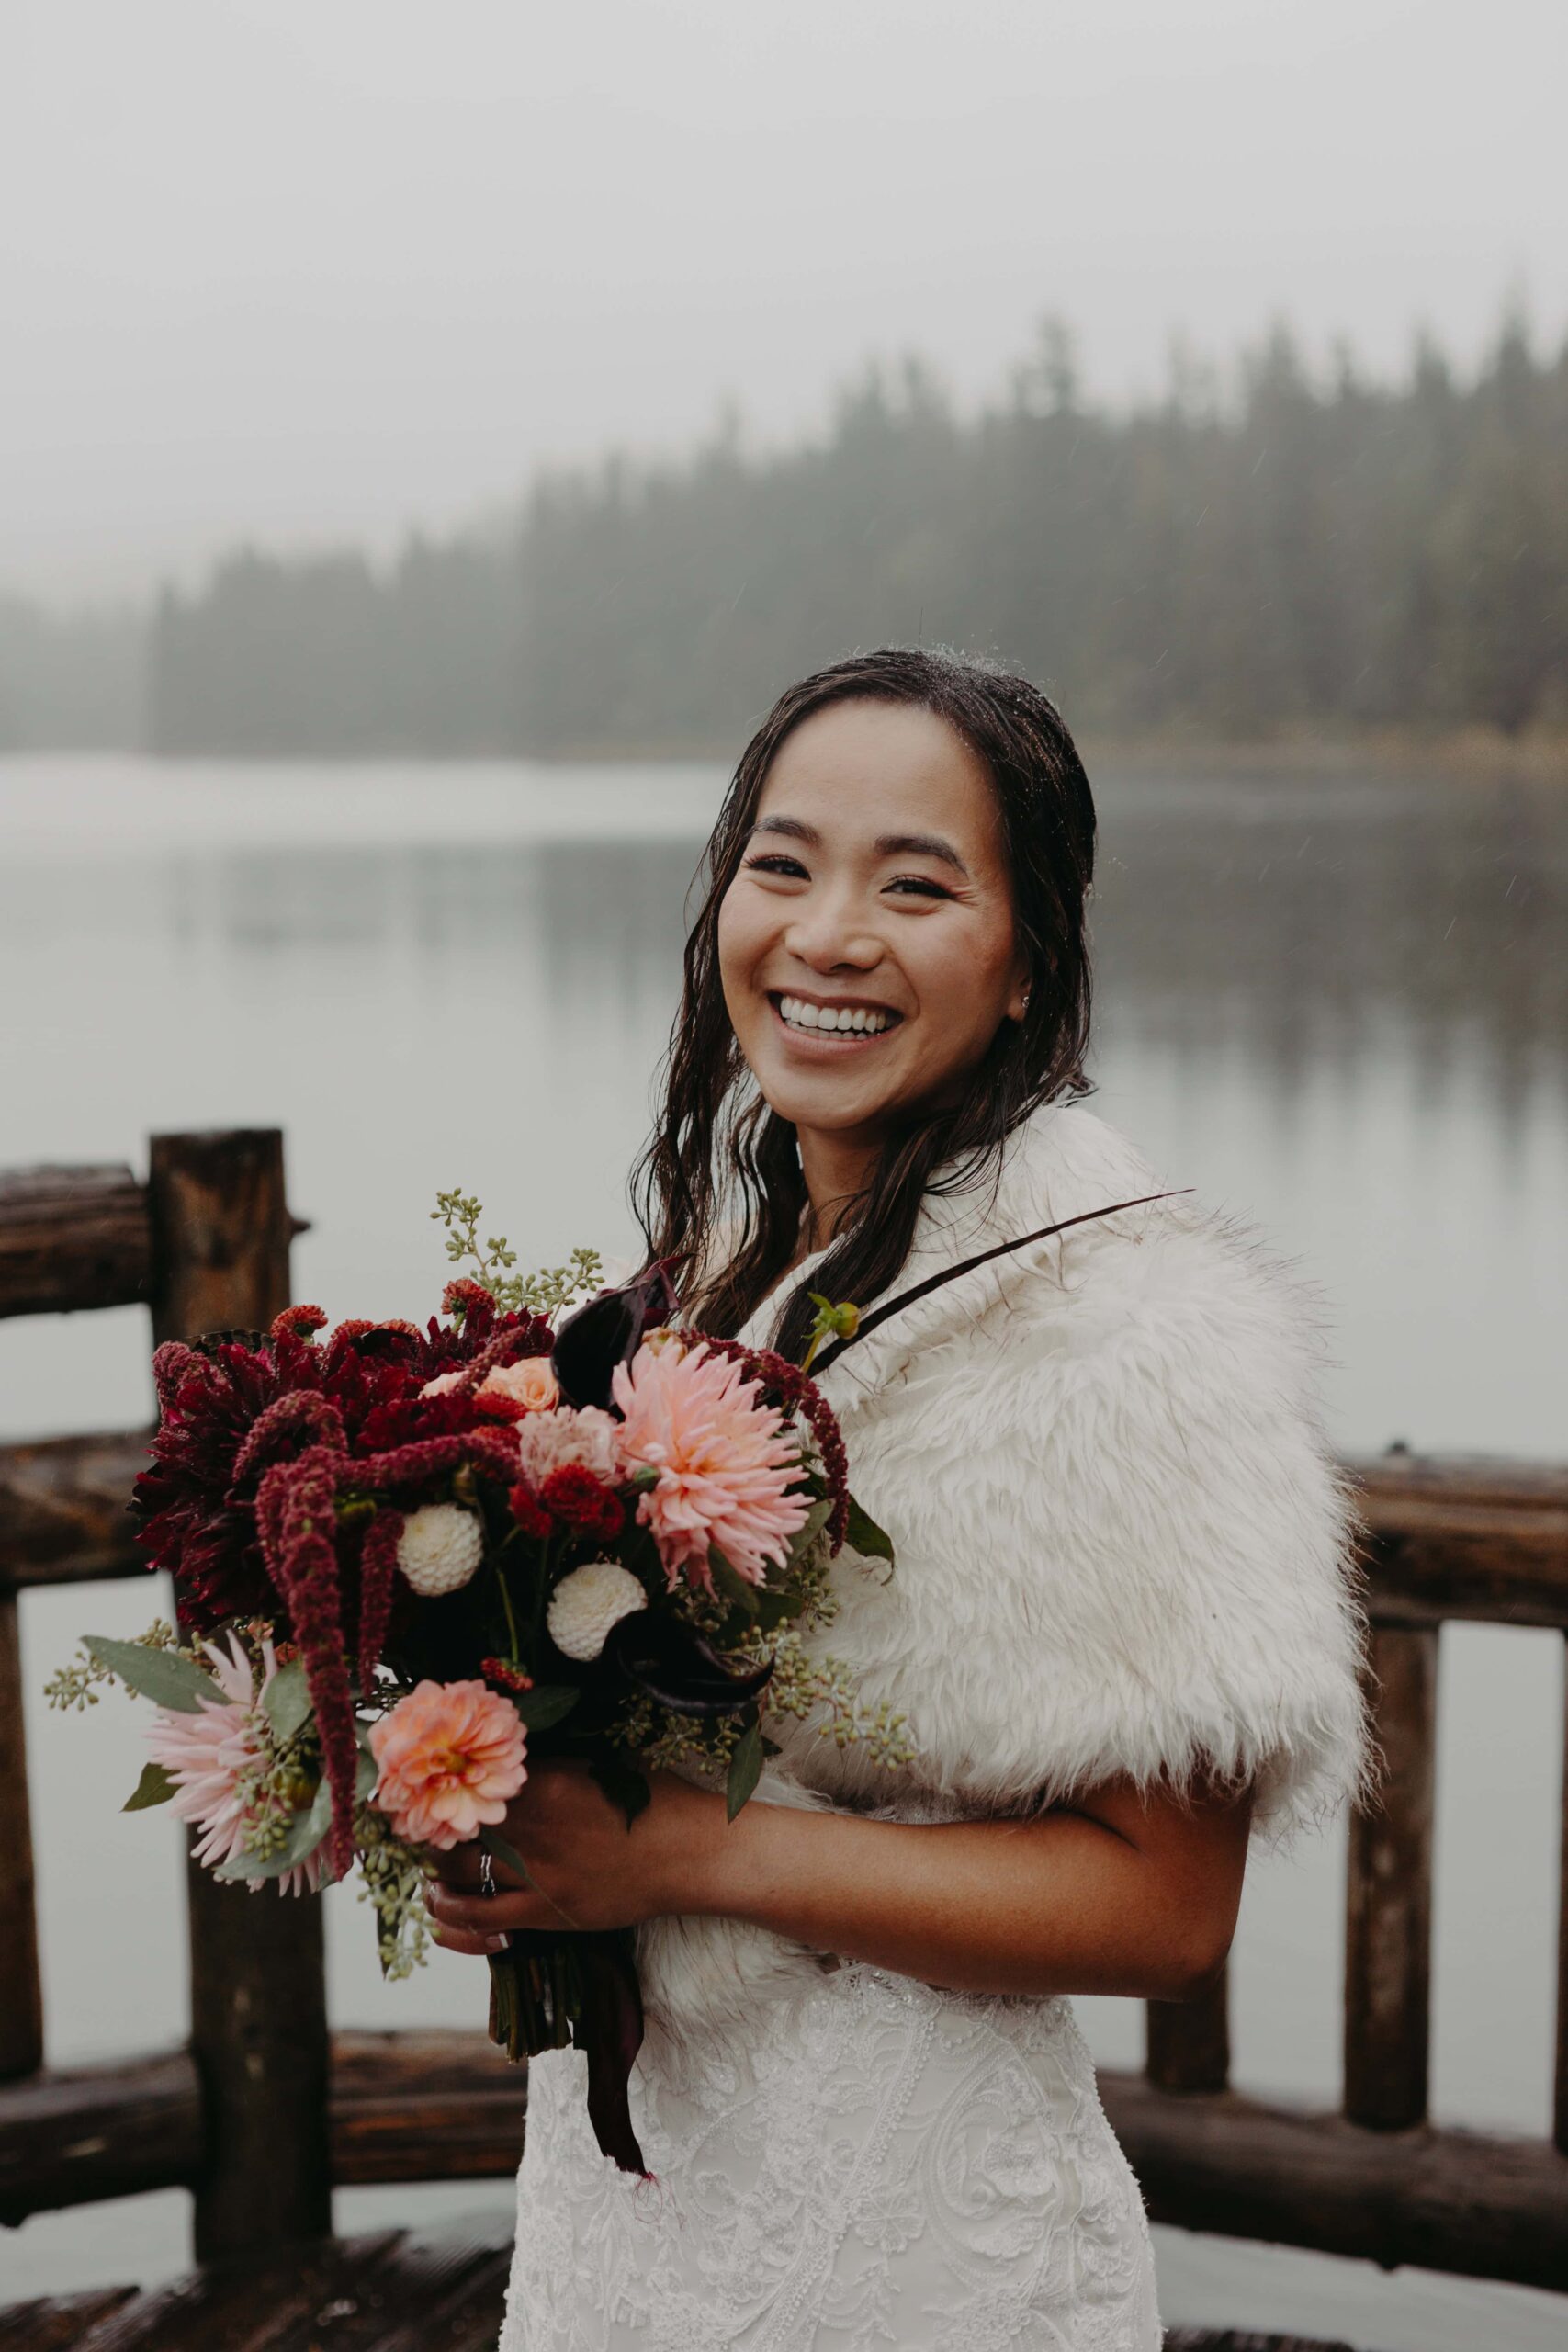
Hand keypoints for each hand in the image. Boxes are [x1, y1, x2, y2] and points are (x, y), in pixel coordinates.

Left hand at [425, 1758, 733, 1955]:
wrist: (689, 1852)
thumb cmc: (651, 1799)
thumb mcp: (597, 1765)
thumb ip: (548, 1767)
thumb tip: (499, 1759)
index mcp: (544, 1783)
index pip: (470, 1781)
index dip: (440, 1785)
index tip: (420, 1786)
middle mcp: (533, 1828)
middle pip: (455, 1827)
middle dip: (427, 1828)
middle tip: (414, 1829)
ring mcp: (538, 1873)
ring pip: (461, 1873)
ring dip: (435, 1872)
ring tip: (426, 1870)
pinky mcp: (548, 1912)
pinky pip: (484, 1919)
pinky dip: (452, 1917)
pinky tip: (437, 1911)